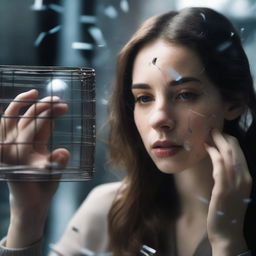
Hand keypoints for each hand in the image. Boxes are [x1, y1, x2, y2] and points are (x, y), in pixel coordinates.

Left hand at [0, 89, 69, 246]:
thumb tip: (62, 151)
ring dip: (20, 104)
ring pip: (10, 119)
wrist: (28, 201)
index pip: (33, 126)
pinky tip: (31, 107)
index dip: (48, 114)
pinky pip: (14, 125)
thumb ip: (57, 165)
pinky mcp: (13, 146)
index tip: (62, 105)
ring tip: (33, 93)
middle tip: (57, 99)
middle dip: (40, 106)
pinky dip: (20, 114)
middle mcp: (10, 147)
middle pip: (23, 118)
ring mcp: (9, 145)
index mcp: (19, 154)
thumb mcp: (52, 179)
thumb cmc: (41, 190)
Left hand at [205, 129, 251, 254]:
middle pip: (236, 151)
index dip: (230, 141)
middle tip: (214, 129)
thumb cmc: (227, 211)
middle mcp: (244, 178)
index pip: (240, 154)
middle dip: (225, 137)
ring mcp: (235, 183)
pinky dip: (214, 154)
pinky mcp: (223, 189)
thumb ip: (228, 175)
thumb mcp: (232, 190)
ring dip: (219, 141)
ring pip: (229, 155)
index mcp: (247, 178)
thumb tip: (219, 159)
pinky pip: (220, 166)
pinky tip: (207, 147)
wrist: (227, 233)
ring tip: (210, 133)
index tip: (220, 134)